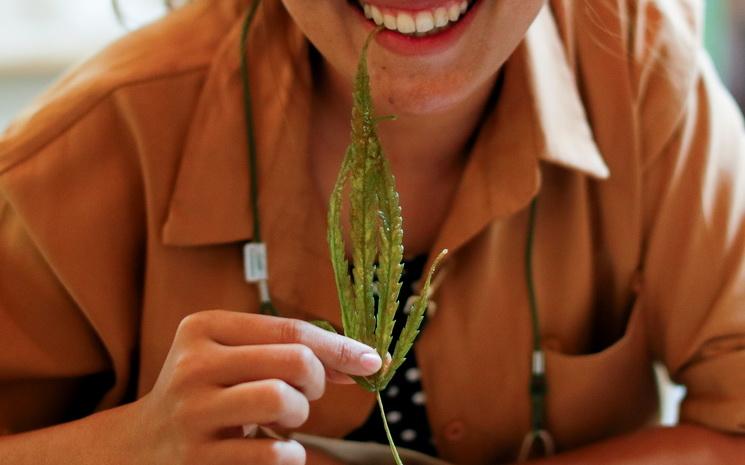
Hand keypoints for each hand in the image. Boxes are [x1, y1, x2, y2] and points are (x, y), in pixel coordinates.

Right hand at [128, 310, 381, 464]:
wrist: (142, 447)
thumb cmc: (208, 393)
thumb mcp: (234, 357)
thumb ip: (288, 350)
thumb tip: (365, 361)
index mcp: (204, 327)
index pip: (291, 329)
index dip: (340, 346)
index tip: (374, 361)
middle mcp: (194, 365)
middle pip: (294, 360)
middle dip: (316, 380)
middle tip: (304, 393)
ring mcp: (194, 413)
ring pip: (282, 398)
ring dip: (299, 415)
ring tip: (284, 420)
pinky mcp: (199, 459)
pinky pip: (275, 453)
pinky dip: (291, 453)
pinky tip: (275, 449)